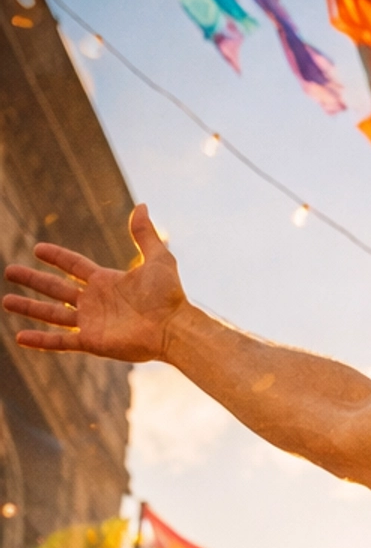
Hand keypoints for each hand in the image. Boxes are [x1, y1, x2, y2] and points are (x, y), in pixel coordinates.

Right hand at [4, 202, 188, 360]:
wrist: (175, 327)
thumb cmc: (170, 296)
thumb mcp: (158, 258)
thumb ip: (145, 234)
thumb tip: (142, 205)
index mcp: (106, 281)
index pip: (73, 265)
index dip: (56, 257)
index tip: (38, 249)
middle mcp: (94, 302)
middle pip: (55, 289)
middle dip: (32, 280)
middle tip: (9, 271)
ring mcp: (92, 323)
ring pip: (52, 314)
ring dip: (29, 308)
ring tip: (5, 301)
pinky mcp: (93, 342)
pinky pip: (61, 342)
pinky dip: (41, 341)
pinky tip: (20, 337)